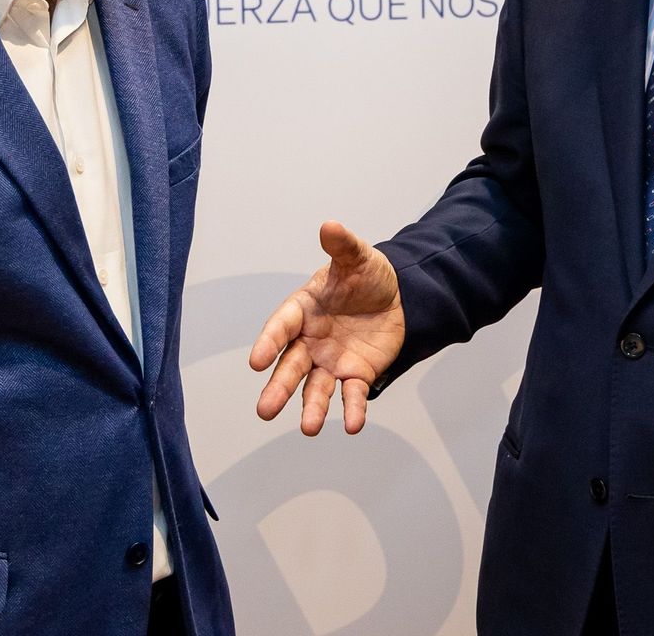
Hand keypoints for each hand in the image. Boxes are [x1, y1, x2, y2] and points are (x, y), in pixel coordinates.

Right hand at [250, 221, 405, 435]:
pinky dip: (353, 409)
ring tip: (310, 428)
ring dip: (313, 408)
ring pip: (316, 389)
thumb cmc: (365, 276)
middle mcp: (310, 341)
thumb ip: (342, 246)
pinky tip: (353, 425)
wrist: (397, 297)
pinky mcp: (355, 375)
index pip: (281, 326)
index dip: (269, 342)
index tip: (256, 361)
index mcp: (303, 310)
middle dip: (279, 388)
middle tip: (264, 410)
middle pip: (291, 367)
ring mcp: (331, 362)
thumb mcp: (357, 258)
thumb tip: (330, 226)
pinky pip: (352, 395)